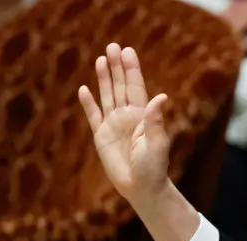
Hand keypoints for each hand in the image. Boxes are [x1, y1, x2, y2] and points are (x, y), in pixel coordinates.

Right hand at [77, 44, 170, 203]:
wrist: (141, 188)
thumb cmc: (154, 168)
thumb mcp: (156, 144)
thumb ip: (156, 121)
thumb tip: (162, 97)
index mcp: (143, 116)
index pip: (136, 87)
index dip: (131, 70)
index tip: (128, 51)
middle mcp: (128, 117)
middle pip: (120, 86)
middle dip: (117, 67)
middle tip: (113, 46)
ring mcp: (113, 125)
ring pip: (107, 96)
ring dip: (104, 79)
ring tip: (102, 59)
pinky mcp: (101, 136)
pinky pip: (93, 116)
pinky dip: (88, 103)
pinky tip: (84, 89)